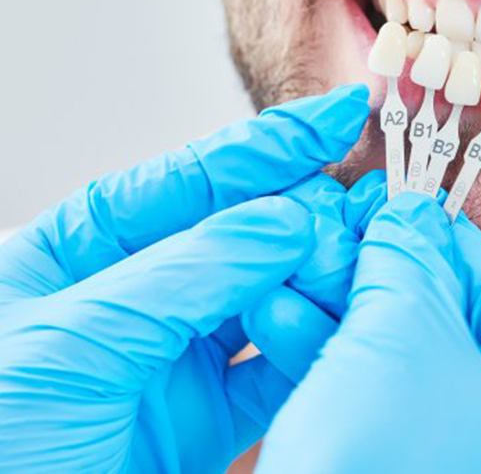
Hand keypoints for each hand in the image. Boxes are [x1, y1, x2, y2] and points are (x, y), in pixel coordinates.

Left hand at [0, 85, 368, 472]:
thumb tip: (285, 222)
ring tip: (355, 259)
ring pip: (268, 292)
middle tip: (356, 203)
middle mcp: (141, 288)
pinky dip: (310, 346)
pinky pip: (275, 367)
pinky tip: (334, 326)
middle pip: (241, 229)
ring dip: (315, 275)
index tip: (338, 115)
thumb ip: (187, 273)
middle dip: (303, 210)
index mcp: (88, 245)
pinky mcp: (205, 413)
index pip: (194, 176)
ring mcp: (175, 350)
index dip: (273, 142)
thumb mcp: (76, 338)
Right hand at [256, 191, 480, 473]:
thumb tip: (407, 210)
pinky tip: (280, 317)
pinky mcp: (414, 469)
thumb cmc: (386, 458)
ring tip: (297, 264)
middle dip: (380, 272)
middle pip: (450, 320)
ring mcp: (472, 459)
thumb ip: (409, 256)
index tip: (404, 207)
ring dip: (342, 309)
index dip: (449, 238)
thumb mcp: (401, 330)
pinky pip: (380, 399)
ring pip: (405, 358)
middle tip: (343, 232)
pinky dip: (332, 358)